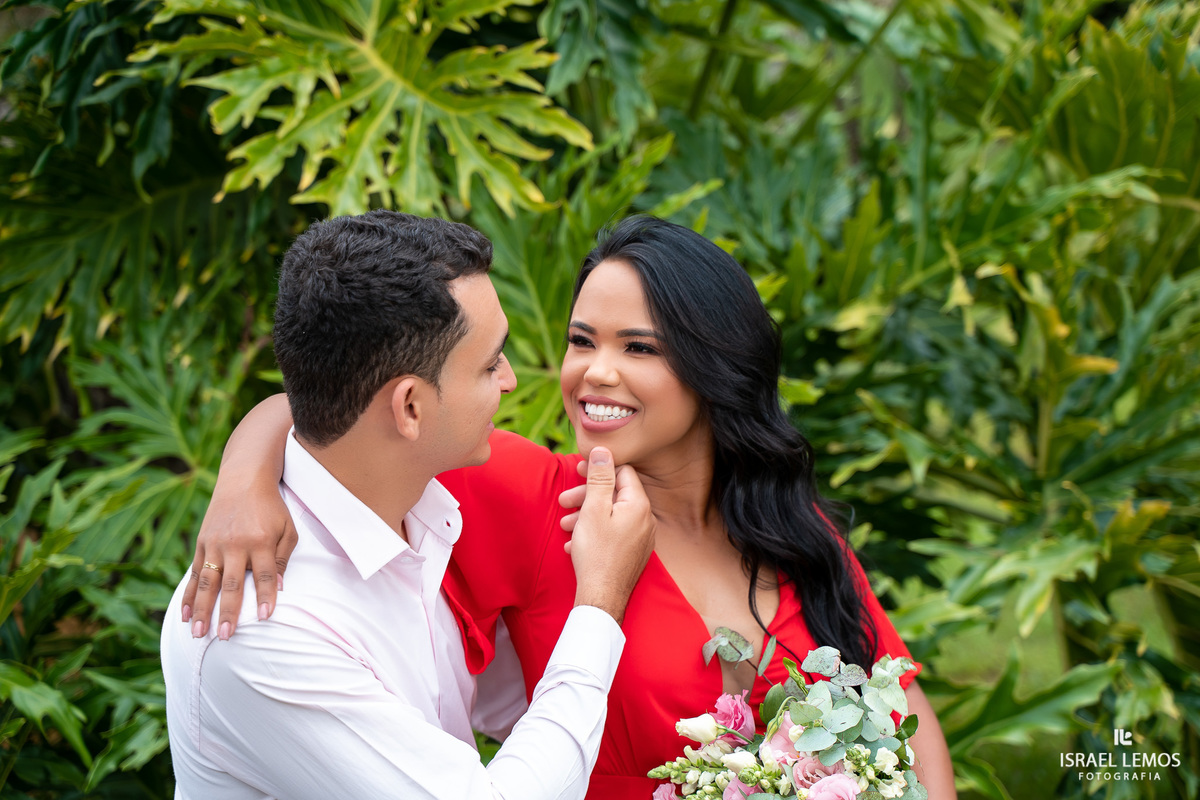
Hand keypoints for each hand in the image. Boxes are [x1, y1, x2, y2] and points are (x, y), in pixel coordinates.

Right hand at [182, 480, 297, 639]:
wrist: (244, 480)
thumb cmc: (271, 507)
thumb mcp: (287, 528)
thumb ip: (283, 558)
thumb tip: (280, 588)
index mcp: (260, 541)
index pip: (265, 575)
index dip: (265, 596)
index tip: (263, 617)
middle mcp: (235, 544)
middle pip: (232, 583)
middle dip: (228, 611)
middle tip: (225, 636)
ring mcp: (215, 545)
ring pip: (207, 582)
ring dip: (202, 609)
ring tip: (199, 633)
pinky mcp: (202, 544)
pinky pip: (194, 574)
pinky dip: (189, 596)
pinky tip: (186, 615)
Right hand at [567, 447, 655, 624]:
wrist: (601, 598)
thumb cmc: (596, 554)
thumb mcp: (594, 510)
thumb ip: (600, 478)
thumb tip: (603, 450)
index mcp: (639, 505)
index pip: (622, 472)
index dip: (599, 470)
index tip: (578, 473)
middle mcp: (645, 520)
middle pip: (615, 495)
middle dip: (587, 496)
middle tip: (565, 500)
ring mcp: (641, 539)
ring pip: (611, 516)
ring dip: (586, 516)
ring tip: (566, 525)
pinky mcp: (633, 554)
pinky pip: (613, 534)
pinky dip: (594, 533)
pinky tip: (576, 544)